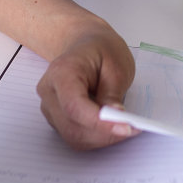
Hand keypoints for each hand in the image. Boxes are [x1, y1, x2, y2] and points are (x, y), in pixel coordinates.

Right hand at [36, 24, 138, 149]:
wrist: (85, 44)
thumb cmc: (100, 50)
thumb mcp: (116, 64)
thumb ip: (113, 93)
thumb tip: (115, 119)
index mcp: (62, 72)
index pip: (74, 106)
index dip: (99, 122)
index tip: (125, 127)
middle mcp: (49, 92)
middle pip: (72, 126)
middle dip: (104, 133)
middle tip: (132, 128)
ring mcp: (50, 107)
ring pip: (73, 136)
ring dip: (102, 137)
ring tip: (124, 125)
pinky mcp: (57, 119)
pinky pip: (75, 136)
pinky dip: (96, 136)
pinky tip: (111, 125)